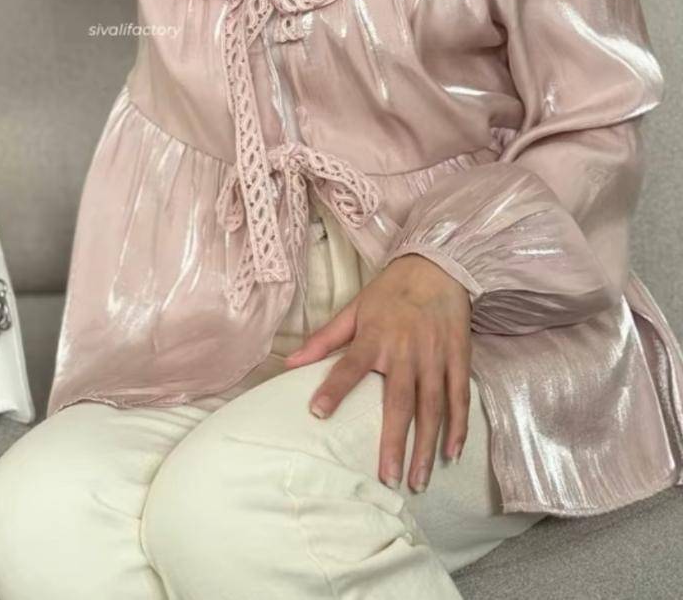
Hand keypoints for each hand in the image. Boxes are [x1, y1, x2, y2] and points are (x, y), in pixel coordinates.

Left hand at [284, 254, 471, 492]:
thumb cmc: (390, 292)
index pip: (350, 365)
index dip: (334, 388)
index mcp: (375, 337)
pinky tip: (452, 454)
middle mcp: (406, 350)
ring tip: (417, 480)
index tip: (318, 414)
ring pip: (432, 408)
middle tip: (387, 478)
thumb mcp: (354, 308)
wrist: (436, 267)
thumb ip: (324, 339)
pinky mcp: (458, 358)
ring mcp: (435, 356)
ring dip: (426, 446)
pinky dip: (458, 427)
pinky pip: (459, 398)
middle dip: (393, 442)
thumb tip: (290, 362)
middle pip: (400, 401)